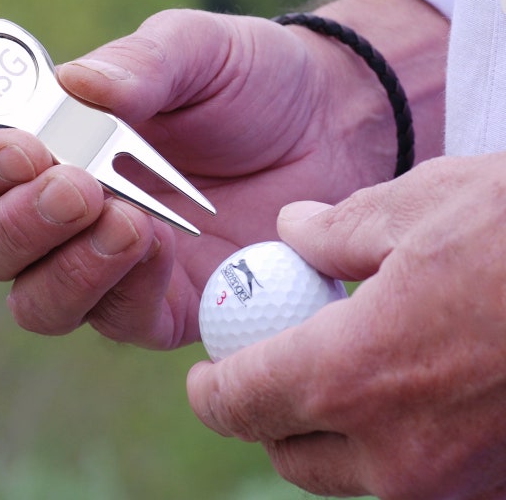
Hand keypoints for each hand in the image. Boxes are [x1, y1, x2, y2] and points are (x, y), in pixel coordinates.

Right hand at [0, 0, 446, 349]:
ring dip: (67, 268)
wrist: (326, 127)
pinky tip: (160, 243)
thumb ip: (138, 64)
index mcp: (56, 143)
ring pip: (39, 301)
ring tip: (126, 218)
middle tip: (80, 187)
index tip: (24, 146)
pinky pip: (119, 320)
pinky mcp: (165, 304)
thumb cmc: (252, 81)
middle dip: (21, 223)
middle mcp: (69, 212)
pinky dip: (126, 288)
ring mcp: (112, 265)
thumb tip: (74, 85)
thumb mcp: (197, 51)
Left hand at [187, 154, 505, 498]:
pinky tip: (412, 383)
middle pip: (290, 453)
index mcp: (355, 374)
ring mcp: (459, 482)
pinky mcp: (503, 483)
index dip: (211, 393)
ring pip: (353, 474)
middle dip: (265, 416)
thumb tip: (291, 231)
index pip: (243, 403)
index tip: (202, 378)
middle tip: (269, 370)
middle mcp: (400, 451)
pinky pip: (417, 474)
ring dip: (329, 432)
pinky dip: (392, 438)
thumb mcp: (411, 206)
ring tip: (340, 368)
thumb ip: (332, 229)